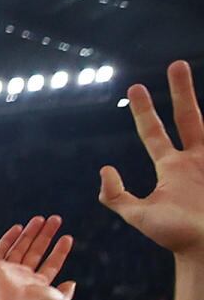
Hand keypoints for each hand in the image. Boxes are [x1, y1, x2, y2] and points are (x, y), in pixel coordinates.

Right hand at [0, 216, 76, 299]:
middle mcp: (22, 277)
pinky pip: (0, 250)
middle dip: (46, 235)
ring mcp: (7, 272)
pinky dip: (8, 239)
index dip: (59, 251)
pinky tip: (18, 227)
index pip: (51, 264)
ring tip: (41, 218)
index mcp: (37, 285)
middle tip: (56, 219)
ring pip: (20, 248)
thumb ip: (67, 293)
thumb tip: (72, 282)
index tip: (67, 237)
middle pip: (36, 251)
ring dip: (30, 233)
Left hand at [101, 59, 203, 257]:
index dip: (145, 111)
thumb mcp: (139, 216)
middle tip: (176, 63)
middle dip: (182, 90)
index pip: (154, 132)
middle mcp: (195, 160)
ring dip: (196, 99)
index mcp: (172, 167)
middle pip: (188, 116)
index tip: (135, 87)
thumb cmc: (176, 236)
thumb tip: (104, 169)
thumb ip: (117, 197)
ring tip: (185, 67)